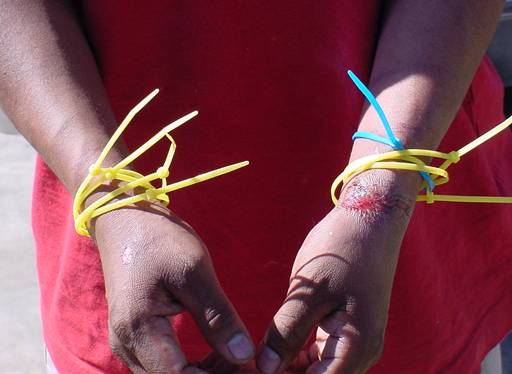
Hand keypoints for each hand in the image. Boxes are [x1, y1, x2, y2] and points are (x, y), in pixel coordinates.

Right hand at [90, 199, 254, 372]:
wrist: (126, 221)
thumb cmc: (159, 240)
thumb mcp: (195, 272)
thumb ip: (218, 317)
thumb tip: (244, 356)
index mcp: (139, 329)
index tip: (248, 368)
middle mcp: (127, 344)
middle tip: (247, 362)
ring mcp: (128, 342)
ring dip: (203, 373)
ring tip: (236, 355)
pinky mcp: (135, 337)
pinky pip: (164, 366)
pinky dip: (192, 366)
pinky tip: (217, 351)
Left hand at [257, 172, 416, 372]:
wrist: (369, 221)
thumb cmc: (341, 251)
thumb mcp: (309, 292)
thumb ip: (288, 332)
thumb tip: (265, 368)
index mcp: (355, 348)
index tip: (247, 372)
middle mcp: (360, 353)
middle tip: (245, 367)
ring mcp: (355, 343)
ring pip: (316, 372)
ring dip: (286, 370)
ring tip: (252, 362)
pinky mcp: (345, 331)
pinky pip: (319, 357)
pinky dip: (295, 358)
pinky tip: (271, 351)